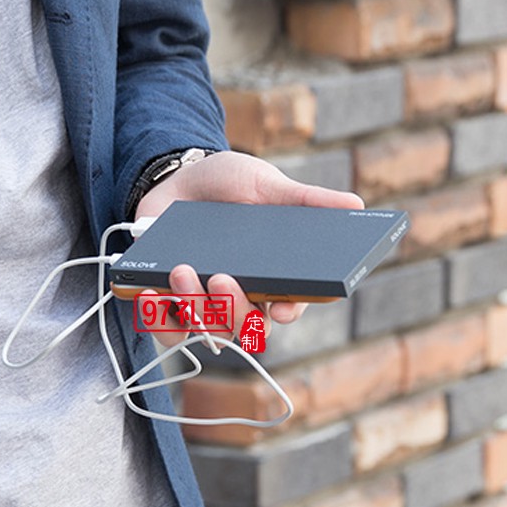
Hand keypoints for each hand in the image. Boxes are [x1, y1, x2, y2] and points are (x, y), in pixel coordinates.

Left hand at [134, 151, 363, 345]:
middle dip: (234, 309)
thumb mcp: (265, 184)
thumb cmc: (228, 185)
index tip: (281, 308)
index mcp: (271, 275)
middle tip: (222, 277)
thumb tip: (356, 204)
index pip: (288, 306)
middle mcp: (240, 295)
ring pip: (206, 328)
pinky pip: (166, 327)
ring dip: (195, 306)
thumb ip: (305, 199)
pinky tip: (150, 290)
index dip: (287, 312)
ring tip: (182, 270)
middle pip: (245, 326)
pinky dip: (158, 315)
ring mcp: (204, 301)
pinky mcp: (169, 300)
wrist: (177, 178)